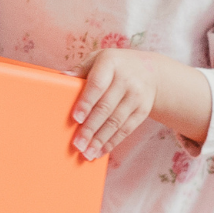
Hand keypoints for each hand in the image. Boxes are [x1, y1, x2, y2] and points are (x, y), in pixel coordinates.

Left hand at [73, 48, 209, 158]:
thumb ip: (81, 69)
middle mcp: (126, 79)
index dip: (86, 103)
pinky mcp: (143, 109)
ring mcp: (136, 95)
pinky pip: (127, 128)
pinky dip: (112, 142)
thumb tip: (62, 78)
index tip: (76, 119)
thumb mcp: (99, 59)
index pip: (97, 85)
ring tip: (87, 153)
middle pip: (105, 108)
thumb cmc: (114, 66)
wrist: (151, 71)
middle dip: (90, 128)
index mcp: (110, 64)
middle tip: (77, 145)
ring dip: (100, 140)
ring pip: (116, 121)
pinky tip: (100, 151)